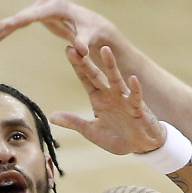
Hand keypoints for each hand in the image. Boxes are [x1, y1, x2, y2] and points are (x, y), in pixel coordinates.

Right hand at [0, 0, 115, 59]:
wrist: (95, 26)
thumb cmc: (94, 31)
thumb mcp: (91, 37)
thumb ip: (84, 42)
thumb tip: (80, 51)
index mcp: (56, 7)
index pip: (34, 15)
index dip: (18, 21)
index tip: (5, 26)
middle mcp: (46, 4)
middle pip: (21, 16)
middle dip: (4, 27)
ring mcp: (40, 8)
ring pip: (17, 20)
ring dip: (2, 31)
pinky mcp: (37, 15)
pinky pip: (19, 24)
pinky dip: (7, 32)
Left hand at [49, 45, 165, 155]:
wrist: (139, 146)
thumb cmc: (116, 137)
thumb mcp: (91, 131)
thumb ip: (73, 122)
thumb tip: (51, 117)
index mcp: (98, 99)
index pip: (86, 80)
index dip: (77, 66)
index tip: (68, 49)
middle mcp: (110, 95)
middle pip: (96, 76)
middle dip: (86, 62)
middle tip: (75, 46)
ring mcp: (124, 100)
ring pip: (116, 79)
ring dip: (110, 65)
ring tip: (104, 50)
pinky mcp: (138, 109)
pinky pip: (136, 97)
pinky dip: (135, 89)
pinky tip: (132, 79)